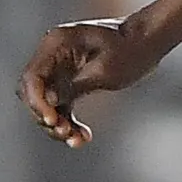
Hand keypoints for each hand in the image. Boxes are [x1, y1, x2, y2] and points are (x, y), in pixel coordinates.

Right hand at [20, 18, 158, 146]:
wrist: (149, 41)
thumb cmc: (131, 50)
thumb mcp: (104, 70)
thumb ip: (74, 86)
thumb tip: (47, 101)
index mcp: (57, 43)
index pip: (32, 77)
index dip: (37, 102)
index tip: (52, 121)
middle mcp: (53, 54)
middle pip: (34, 93)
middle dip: (46, 116)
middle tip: (65, 133)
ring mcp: (60, 68)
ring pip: (46, 104)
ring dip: (57, 125)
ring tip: (77, 140)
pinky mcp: (71, 81)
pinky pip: (61, 106)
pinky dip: (69, 122)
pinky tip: (83, 138)